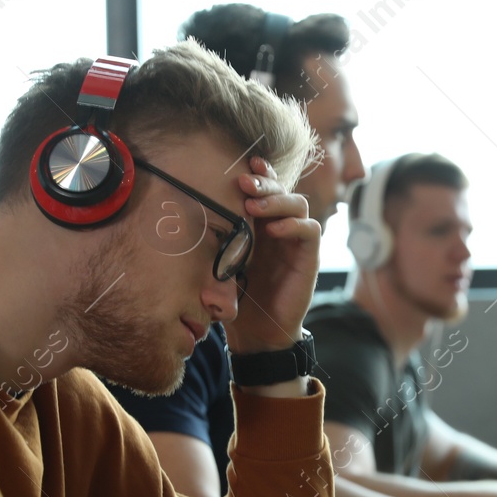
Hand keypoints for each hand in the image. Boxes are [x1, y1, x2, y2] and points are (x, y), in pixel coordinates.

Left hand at [224, 155, 320, 354]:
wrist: (257, 333)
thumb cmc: (236, 298)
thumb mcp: (220, 264)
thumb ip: (216, 240)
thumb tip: (187, 216)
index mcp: (260, 224)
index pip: (265, 188)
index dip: (259, 172)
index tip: (243, 163)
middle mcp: (280, 227)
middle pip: (281, 190)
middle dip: (264, 181)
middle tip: (243, 182)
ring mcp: (296, 241)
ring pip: (298, 204)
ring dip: (277, 200)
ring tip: (254, 206)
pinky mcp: (309, 258)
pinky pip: (310, 231)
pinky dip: (293, 225)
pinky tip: (274, 230)